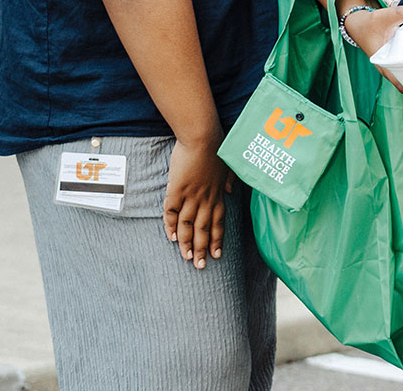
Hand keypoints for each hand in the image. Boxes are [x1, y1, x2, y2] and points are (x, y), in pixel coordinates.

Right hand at [164, 132, 231, 269]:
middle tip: (201, 266)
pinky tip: (170, 238)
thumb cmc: (217, 148)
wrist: (203, 137)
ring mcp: (191, 195)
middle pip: (204, 229)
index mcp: (219, 193)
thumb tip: (231, 192)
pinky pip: (172, 212)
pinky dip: (170, 226)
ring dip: (187, 243)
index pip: (219, 222)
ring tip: (187, 259)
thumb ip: (230, 180)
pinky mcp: (176, 190)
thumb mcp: (229, 165)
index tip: (217, 254)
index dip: (217, 239)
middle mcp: (206, 198)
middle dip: (203, 249)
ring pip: (188, 225)